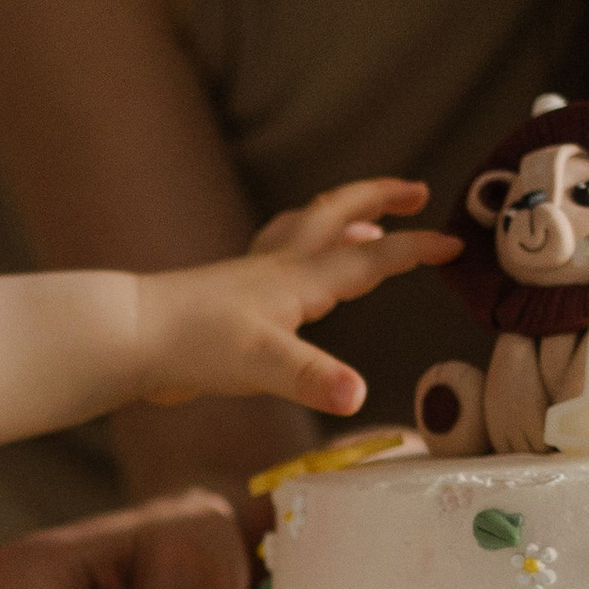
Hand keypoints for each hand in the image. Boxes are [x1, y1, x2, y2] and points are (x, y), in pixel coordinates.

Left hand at [141, 177, 457, 415]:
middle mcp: (280, 267)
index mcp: (300, 279)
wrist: (131, 338)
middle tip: (416, 191)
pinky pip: (280, 258)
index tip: (457, 244)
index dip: (415, 250)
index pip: (371, 258)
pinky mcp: (234, 296)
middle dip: (379, 198)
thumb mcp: (262, 365)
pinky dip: (302, 251)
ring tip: (367, 225)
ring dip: (342, 220)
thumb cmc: (193, 345)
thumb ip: (313, 378)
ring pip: (306, 230)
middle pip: (337, 215)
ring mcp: (254, 278)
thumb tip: (357, 396)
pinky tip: (298, 277)